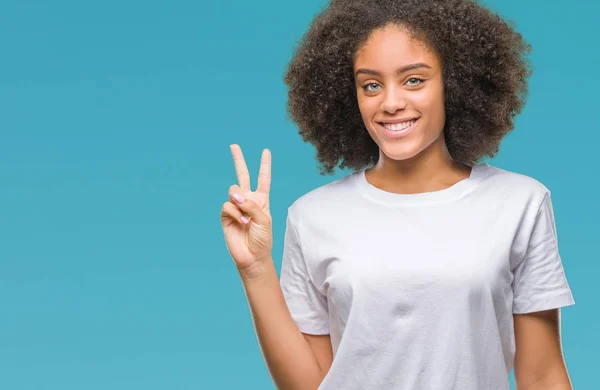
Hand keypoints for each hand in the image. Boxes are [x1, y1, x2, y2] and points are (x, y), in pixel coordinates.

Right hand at [221, 144, 272, 273]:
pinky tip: (240, 222)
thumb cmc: (263, 239)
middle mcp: (248, 200)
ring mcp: (236, 207)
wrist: (253, 256)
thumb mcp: (264, 218)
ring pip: (233, 191)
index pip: (263, 179)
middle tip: (234, 146)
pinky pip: (227, 205)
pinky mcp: (226, 216)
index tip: (266, 151)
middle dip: (238, 160)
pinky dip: (234, 213)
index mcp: (261, 200)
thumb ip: (251, 204)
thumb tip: (234, 196)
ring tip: (245, 218)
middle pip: (242, 175)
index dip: (264, 165)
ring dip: (240, 202)